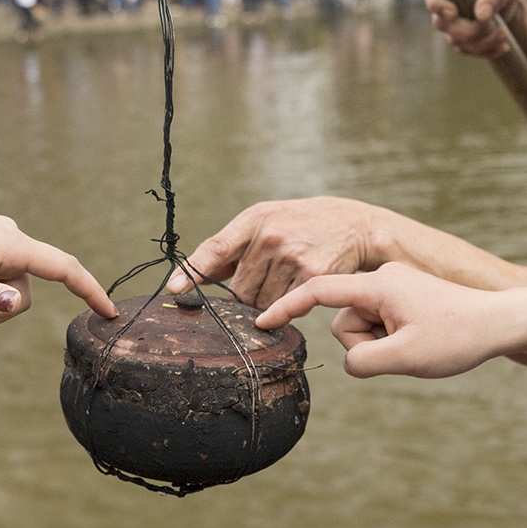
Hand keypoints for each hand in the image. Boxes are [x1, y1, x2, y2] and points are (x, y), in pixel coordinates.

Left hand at [166, 197, 390, 307]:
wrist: (352, 224)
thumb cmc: (299, 225)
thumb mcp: (265, 223)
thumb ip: (229, 250)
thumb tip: (189, 277)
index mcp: (254, 219)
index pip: (216, 247)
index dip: (193, 271)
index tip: (174, 289)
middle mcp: (271, 236)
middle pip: (240, 290)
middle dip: (246, 296)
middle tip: (264, 284)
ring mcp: (293, 255)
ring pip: (262, 303)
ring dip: (267, 303)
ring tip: (284, 282)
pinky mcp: (314, 275)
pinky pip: (286, 307)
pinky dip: (286, 308)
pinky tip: (295, 291)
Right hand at [256, 262, 526, 379]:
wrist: (502, 322)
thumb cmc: (459, 337)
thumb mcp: (405, 358)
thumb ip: (362, 362)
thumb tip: (349, 362)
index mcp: (379, 284)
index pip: (318, 291)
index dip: (287, 309)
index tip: (261, 323)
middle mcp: (383, 279)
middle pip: (345, 319)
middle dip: (365, 343)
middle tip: (404, 350)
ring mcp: (395, 287)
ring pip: (363, 326)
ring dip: (381, 344)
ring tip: (417, 347)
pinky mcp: (404, 298)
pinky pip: (380, 324)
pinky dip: (392, 340)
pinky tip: (420, 343)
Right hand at [420, 0, 526, 58]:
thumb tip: (481, 16)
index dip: (438, 6)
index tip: (453, 13)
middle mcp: (441, 7)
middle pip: (444, 25)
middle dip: (470, 30)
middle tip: (495, 26)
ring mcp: (449, 25)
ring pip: (458, 42)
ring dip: (483, 42)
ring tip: (504, 33)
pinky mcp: (461, 39)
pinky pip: (469, 51)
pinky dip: (487, 51)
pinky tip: (503, 45)